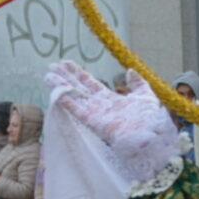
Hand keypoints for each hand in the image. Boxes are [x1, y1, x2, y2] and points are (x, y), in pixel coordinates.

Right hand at [47, 63, 176, 184]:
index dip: (78, 73)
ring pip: (74, 97)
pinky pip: (76, 109)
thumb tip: (130, 71)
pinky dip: (66, 100)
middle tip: (52, 65)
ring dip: (61, 86)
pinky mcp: (92, 121)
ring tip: (48, 75)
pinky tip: (56, 91)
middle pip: (78, 88)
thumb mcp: (145, 95)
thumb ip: (137, 83)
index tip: (67, 63)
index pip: (90, 84)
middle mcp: (100, 106)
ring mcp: (95, 114)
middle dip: (66, 77)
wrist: (150, 135)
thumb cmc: (150, 119)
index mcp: (111, 100)